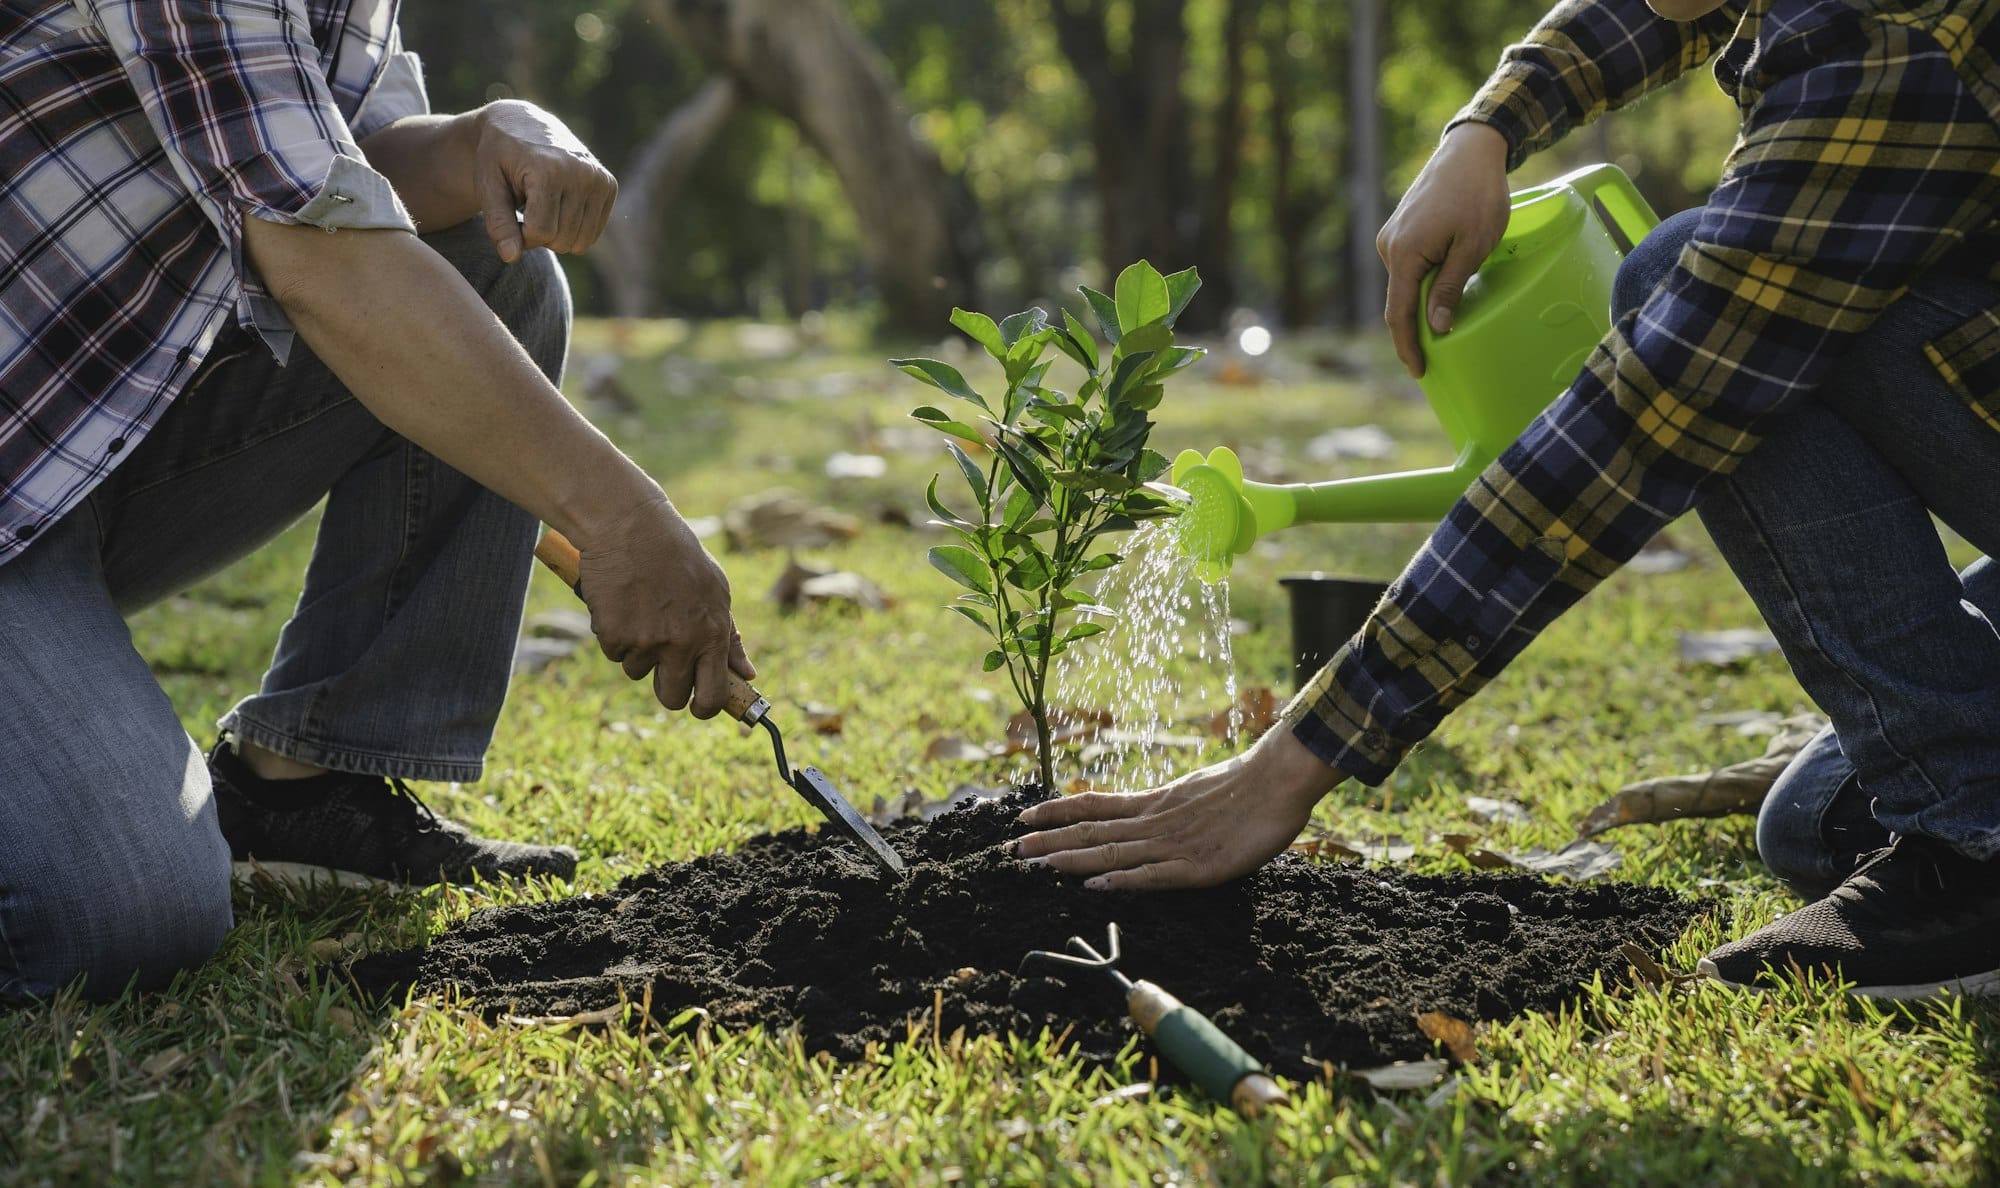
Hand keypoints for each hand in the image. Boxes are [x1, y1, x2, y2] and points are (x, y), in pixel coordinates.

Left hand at [473, 100, 618, 262]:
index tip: (508, 218)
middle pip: (562, 240)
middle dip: (539, 236)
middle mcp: (581, 173)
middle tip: (524, 212)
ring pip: (580, 242)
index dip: (520, 235)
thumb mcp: (487, 186)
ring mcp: (598, 178)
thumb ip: (497, 222)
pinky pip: (593, 233)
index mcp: (550, 170)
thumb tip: (511, 257)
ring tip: (541, 210)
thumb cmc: (498, 158)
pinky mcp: (608, 184)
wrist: (521, 123)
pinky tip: (559, 208)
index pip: (541, 232)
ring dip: (557, 235)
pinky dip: (573, 230)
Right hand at [574, 497, 755, 718]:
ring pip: (637, 672)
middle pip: (671, 697)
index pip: (712, 695)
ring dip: (638, 651)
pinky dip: (615, 634)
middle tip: (661, 665)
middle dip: (666, 689)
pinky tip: (622, 603)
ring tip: (642, 611)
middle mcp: (681, 642)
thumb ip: (731, 637)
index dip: (704, 708)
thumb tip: (747, 674)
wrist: (631, 526)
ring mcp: (646, 640)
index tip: (697, 706)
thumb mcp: (716, 591)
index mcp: (712, 633)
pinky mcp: (614, 633)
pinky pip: (614, 652)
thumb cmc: (678, 556)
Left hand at [1013, 729, 1344, 889]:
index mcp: (1155, 803)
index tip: (1024, 812)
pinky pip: (1153, 876)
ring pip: (1114, 852)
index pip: (1095, 804)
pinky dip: (1123, 881)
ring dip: (1073, 860)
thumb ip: (1170, 806)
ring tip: (1037, 864)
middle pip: (1093, 830)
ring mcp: (1175, 844)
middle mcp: (1156, 821)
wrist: (1280, 777)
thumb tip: (1149, 813)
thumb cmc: (1247, 785)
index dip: (1058, 809)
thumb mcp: (1196, 790)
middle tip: (1012, 848)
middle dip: (1051, 839)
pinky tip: (1096, 887)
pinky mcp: (1199, 866)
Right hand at [1376, 122, 1511, 377]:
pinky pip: (1407, 267)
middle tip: (1433, 358)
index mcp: (1404, 254)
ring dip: (1420, 304)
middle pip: (1399, 300)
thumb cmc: (1477, 195)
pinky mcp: (1400, 229)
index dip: (1408, 346)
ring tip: (1442, 325)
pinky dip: (1420, 284)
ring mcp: (1392, 236)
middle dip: (1413, 330)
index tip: (1419, 371)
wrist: (1470, 151)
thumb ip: (1451, 288)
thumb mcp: (1473, 246)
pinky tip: (1439, 292)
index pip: (1400, 313)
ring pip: (1404, 283)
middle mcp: (1389, 247)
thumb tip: (1437, 328)